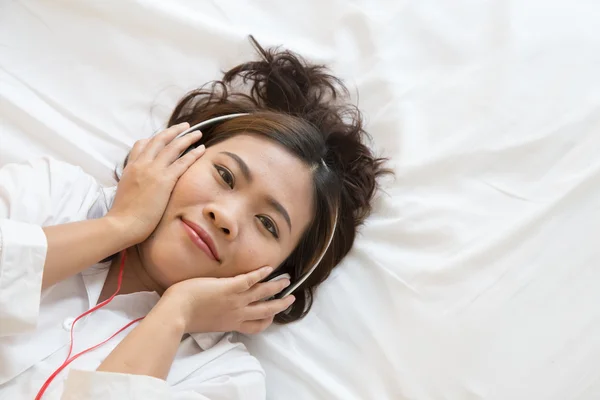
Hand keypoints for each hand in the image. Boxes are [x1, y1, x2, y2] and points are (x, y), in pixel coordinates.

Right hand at [106, 122, 204, 243]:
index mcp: (130, 167)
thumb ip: (133, 182)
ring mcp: (152, 171)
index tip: (164, 136)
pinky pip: (182, 162)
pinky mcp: (164, 180)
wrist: (122, 224)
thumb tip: (139, 184)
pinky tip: (202, 149)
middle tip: (185, 126)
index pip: (141, 145)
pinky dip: (193, 153)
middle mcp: (141, 165)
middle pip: (159, 140)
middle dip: (173, 131)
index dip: (154, 138)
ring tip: (197, 133)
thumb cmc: (123, 215)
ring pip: (172, 147)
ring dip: (187, 138)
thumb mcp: (125, 191)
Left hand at [161, 267, 295, 334]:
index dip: (267, 321)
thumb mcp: (206, 324)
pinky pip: (250, 279)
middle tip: (290, 299)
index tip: (272, 316)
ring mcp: (235, 300)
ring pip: (263, 293)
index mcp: (232, 324)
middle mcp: (237, 314)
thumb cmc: (185, 319)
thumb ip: (217, 319)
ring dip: (276, 287)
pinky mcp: (229, 287)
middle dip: (280, 305)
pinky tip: (268, 267)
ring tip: (286, 280)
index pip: (256, 326)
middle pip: (266, 311)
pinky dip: (261, 273)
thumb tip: (219, 315)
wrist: (176, 314)